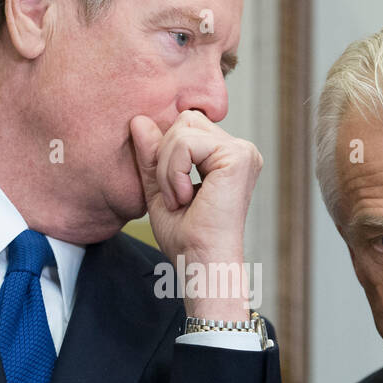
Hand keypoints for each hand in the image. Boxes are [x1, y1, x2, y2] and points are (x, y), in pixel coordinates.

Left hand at [129, 111, 261, 322]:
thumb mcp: (160, 188)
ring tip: (179, 200)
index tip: (173, 195)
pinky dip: (174, 172)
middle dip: (166, 158)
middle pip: (185, 121)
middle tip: (174, 198)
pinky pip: (186, 142)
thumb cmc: (185, 238)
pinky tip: (185, 198)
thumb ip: (152, 155)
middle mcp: (241, 150)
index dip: (166, 156)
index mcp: (227, 157)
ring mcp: (243, 151)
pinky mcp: (238, 157)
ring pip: (183, 129)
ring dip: (168, 168)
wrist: (200, 264)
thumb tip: (139, 119)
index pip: (185, 127)